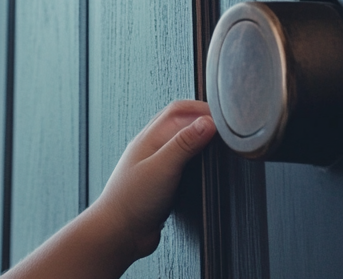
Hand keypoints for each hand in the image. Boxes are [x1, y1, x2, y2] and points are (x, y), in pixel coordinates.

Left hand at [87, 100, 215, 262]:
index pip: (178, 110)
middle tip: (222, 124)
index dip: (202, 109)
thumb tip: (207, 122)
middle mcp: (150, 147)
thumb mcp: (163, 167)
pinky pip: (177, 162)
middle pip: (177, 120)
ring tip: (213, 139)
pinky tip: (198, 166)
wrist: (118, 233)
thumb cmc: (132, 200)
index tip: (224, 118)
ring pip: (177, 140)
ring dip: (194, 135)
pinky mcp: (158, 182)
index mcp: (149, 137)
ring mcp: (153, 164)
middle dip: (199, 117)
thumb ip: (185, 143)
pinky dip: (191, 157)